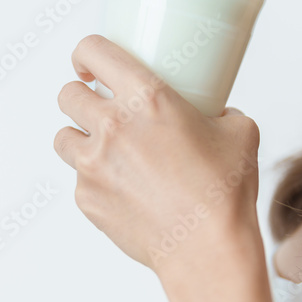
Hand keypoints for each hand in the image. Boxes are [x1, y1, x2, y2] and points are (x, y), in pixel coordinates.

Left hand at [54, 35, 262, 275]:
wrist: (207, 250)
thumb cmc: (224, 192)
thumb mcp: (238, 131)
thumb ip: (220, 111)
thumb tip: (216, 111)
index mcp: (147, 98)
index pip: (91, 51)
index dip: (85, 54)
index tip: (89, 65)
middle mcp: (112, 126)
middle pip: (67, 95)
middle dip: (80, 97)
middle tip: (99, 108)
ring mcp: (93, 165)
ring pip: (62, 137)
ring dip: (80, 139)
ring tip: (105, 150)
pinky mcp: (86, 198)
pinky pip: (78, 179)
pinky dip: (94, 180)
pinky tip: (122, 189)